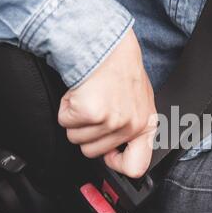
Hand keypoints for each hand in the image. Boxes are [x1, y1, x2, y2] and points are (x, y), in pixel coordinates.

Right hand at [58, 29, 156, 178]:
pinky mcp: (91, 112)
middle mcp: (131, 126)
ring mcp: (111, 120)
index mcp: (145, 126)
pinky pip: (65, 122)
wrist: (108, 45)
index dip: (116, 163)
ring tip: (90, 98)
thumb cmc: (121, 71)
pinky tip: (81, 93)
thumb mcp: (139, 102)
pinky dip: (67, 107)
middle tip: (95, 110)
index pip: (136, 167)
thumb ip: (132, 128)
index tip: (109, 153)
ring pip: (76, 138)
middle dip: (87, 132)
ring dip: (76, 119)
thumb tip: (119, 151)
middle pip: (92, 152)